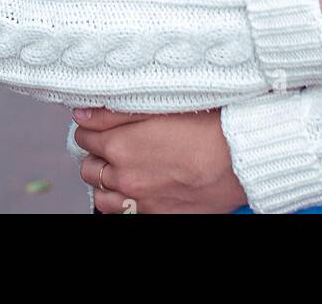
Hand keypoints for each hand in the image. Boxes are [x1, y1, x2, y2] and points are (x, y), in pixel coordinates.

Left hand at [73, 107, 248, 213]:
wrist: (240, 158)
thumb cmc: (207, 125)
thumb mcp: (159, 104)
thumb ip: (114, 110)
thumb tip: (81, 112)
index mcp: (120, 146)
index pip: (84, 134)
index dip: (93, 125)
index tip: (103, 121)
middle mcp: (124, 178)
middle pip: (89, 166)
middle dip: (97, 152)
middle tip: (116, 142)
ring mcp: (139, 202)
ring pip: (101, 195)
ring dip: (107, 179)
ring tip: (126, 166)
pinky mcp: (155, 215)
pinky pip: (122, 214)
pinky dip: (123, 201)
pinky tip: (139, 186)